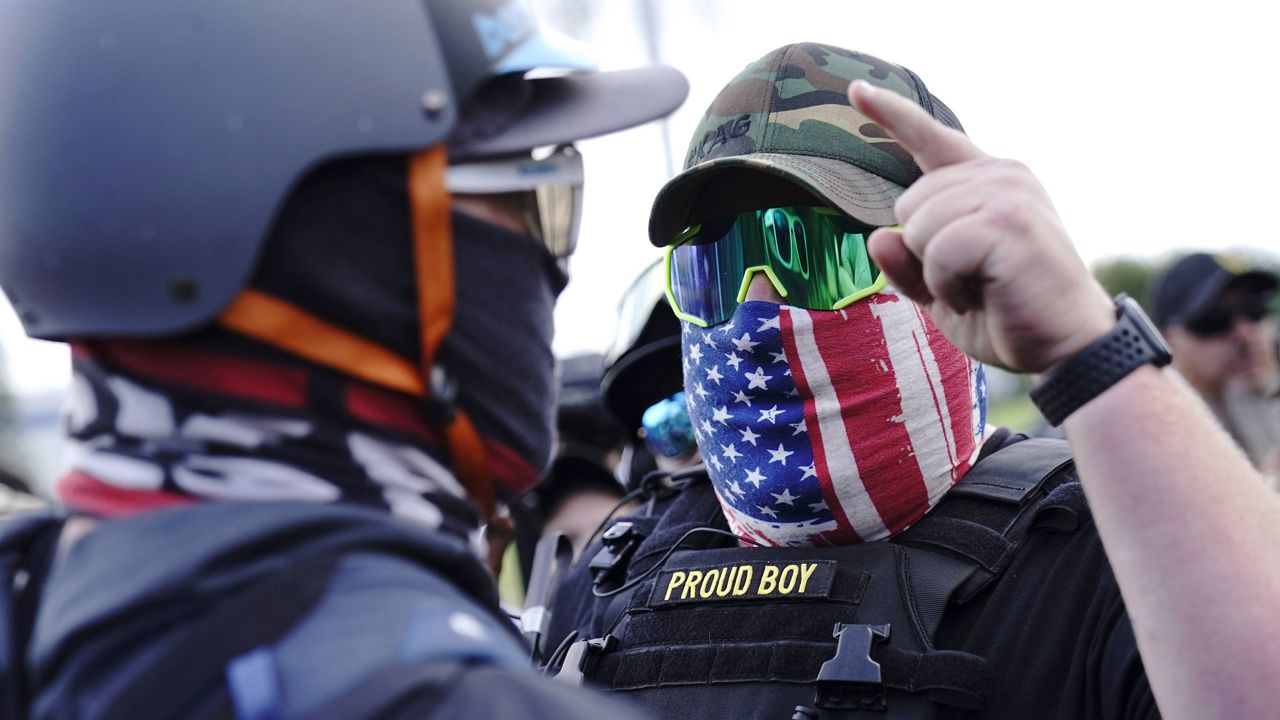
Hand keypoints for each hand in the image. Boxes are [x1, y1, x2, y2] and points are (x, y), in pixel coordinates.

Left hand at [847, 80, 1113, 373]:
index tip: (857, 90)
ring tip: (982, 287)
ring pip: (917, 227)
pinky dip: (947, 284)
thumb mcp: (940, 290)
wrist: (1069, 348)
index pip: (931, 139)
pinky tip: (984, 293)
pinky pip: (936, 251)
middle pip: (907, 204)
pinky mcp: (1008, 220)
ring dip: (937, 273)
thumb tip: (877, 238)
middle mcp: (1001, 174)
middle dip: (922, 253)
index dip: (890, 114)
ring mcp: (1008, 192)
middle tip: (971, 280)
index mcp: (988, 181)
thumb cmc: (1007, 316)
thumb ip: (905, 262)